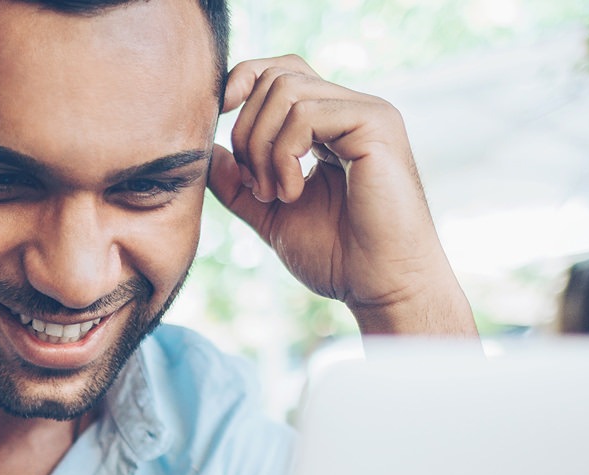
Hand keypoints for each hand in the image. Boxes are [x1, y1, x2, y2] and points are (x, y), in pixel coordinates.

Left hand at [208, 55, 474, 333]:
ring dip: (262, 147)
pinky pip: (306, 113)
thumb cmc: (339, 257)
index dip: (244, 83)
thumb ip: (239, 183)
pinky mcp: (376, 125)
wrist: (380, 286)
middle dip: (247, 130)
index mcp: (332, 125)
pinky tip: (293, 193)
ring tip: (275, 194)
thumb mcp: (272, 215)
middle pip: (276, 77)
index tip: (218, 121)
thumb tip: (208, 148)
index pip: (281, 73)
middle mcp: (352, 110)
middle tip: (256, 186)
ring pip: (286, 90)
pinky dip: (283, 154)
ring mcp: (368, 113)